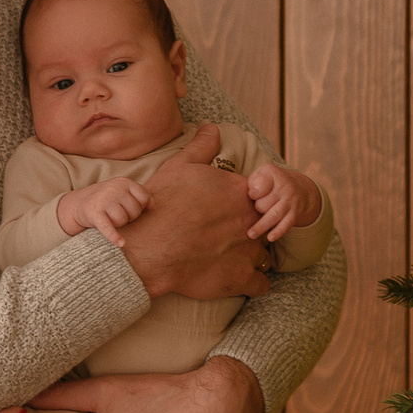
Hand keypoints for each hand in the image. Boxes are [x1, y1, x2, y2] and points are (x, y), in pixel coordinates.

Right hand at [57, 178, 150, 243]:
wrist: (79, 203)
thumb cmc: (108, 199)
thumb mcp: (123, 191)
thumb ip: (140, 195)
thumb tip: (152, 208)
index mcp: (124, 182)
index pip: (144, 197)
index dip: (141, 207)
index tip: (133, 208)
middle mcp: (114, 188)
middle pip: (135, 211)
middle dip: (129, 216)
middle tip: (119, 214)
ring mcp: (104, 200)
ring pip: (123, 220)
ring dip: (119, 224)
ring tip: (111, 218)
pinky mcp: (94, 213)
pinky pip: (109, 228)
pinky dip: (115, 237)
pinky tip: (121, 243)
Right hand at [111, 125, 270, 300]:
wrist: (149, 247)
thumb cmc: (161, 206)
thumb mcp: (179, 167)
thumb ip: (201, 147)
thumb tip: (212, 128)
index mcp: (239, 192)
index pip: (255, 198)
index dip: (240, 206)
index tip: (224, 213)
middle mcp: (249, 220)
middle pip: (262, 226)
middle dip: (248, 231)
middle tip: (225, 237)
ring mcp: (248, 251)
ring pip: (263, 255)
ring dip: (251, 257)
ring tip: (229, 259)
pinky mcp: (240, 278)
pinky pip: (261, 284)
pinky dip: (252, 283)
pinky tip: (237, 279)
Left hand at [244, 163, 321, 242]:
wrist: (300, 187)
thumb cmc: (272, 181)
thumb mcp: (263, 173)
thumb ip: (252, 181)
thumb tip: (247, 196)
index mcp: (273, 174)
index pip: (258, 188)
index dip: (252, 194)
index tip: (252, 194)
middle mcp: (284, 187)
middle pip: (263, 204)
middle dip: (257, 208)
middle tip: (258, 206)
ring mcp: (291, 200)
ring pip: (274, 215)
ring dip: (261, 226)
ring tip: (250, 234)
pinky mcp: (295, 213)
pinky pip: (286, 224)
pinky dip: (278, 232)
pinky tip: (270, 238)